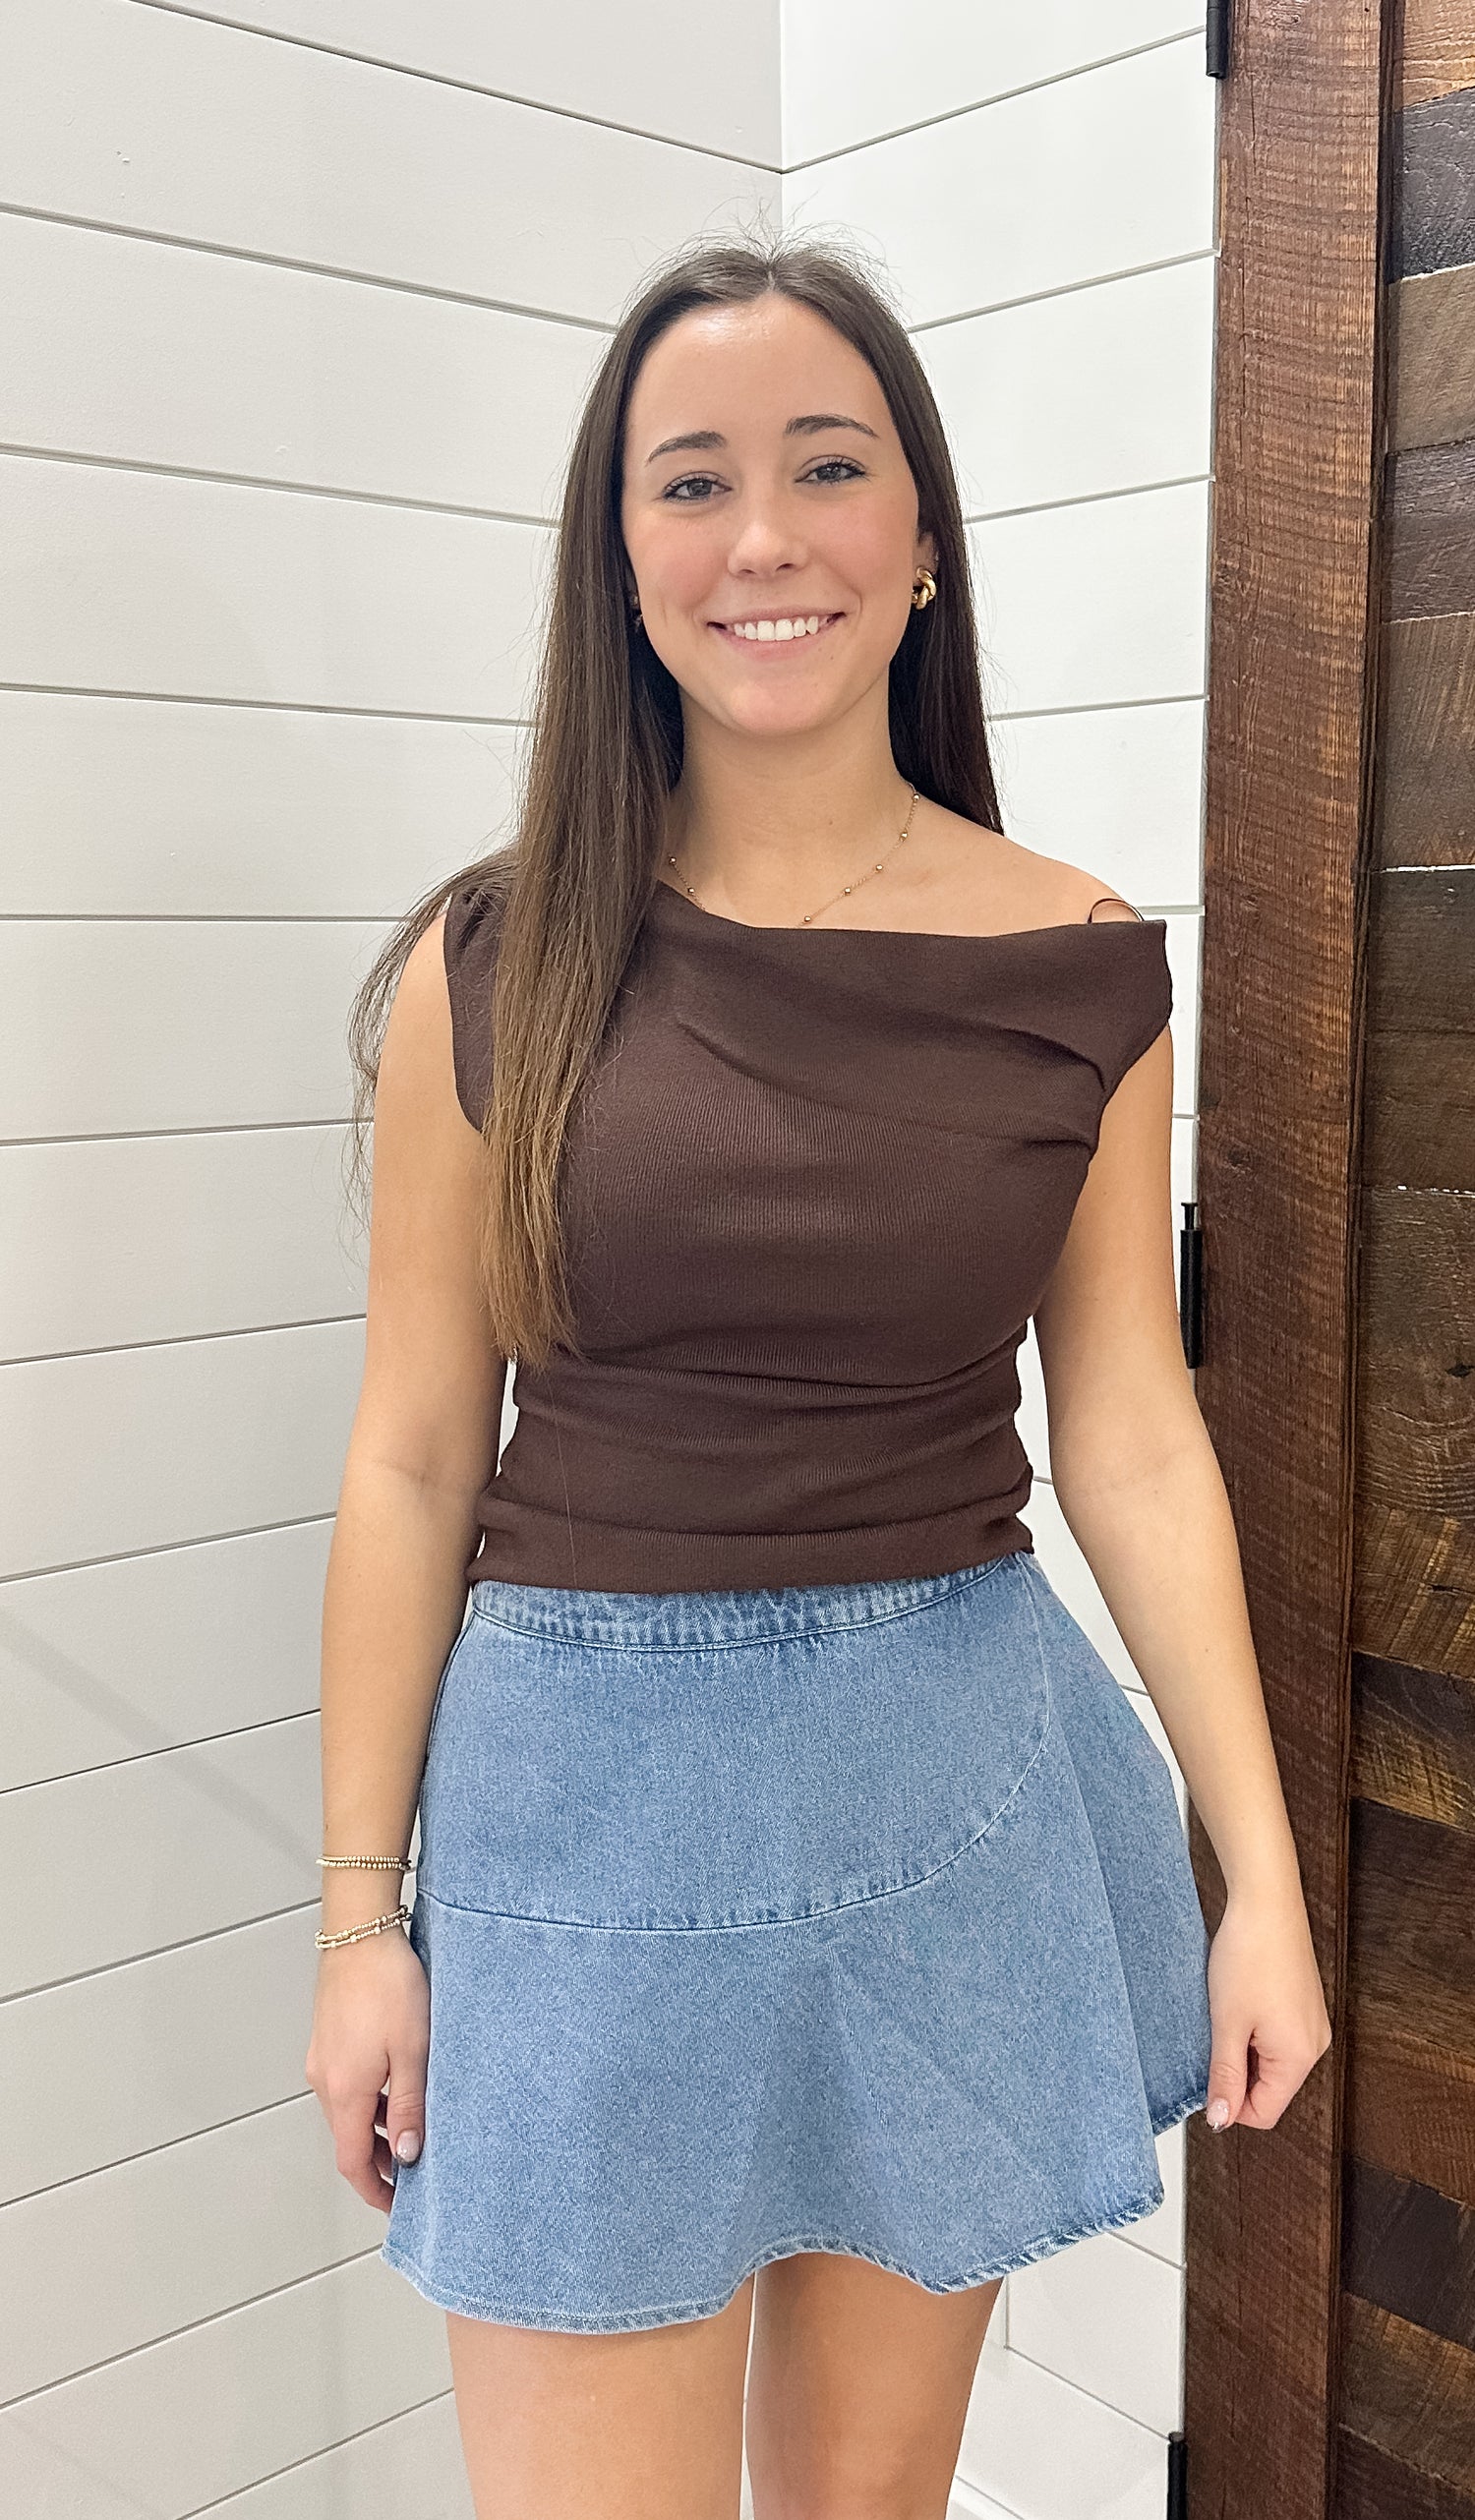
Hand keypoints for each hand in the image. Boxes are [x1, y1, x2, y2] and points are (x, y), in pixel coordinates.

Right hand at [304, 1928, 429, 2212]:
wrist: (360, 1933)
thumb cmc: (389, 1984)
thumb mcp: (413, 2052)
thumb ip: (410, 2107)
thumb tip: (409, 2154)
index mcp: (346, 2091)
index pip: (353, 2161)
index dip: (374, 2189)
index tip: (395, 2204)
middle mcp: (326, 2080)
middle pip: (349, 2140)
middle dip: (379, 2163)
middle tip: (413, 2171)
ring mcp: (323, 2059)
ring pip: (347, 2112)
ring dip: (376, 2129)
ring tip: (413, 2127)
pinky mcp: (328, 2040)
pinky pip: (346, 2086)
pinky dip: (368, 2101)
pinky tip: (396, 2086)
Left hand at [1204, 1881, 1331, 2131]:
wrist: (1267, 1901)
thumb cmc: (1250, 1954)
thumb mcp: (1227, 2022)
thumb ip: (1224, 2075)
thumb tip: (1220, 2120)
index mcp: (1299, 2057)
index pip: (1264, 2112)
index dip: (1230, 2104)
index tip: (1205, 2077)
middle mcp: (1314, 2045)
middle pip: (1270, 2088)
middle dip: (1236, 2073)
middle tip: (1213, 2037)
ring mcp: (1312, 2024)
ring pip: (1271, 2062)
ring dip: (1243, 2050)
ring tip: (1227, 2015)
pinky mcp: (1305, 2006)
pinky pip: (1278, 2038)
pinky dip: (1254, 2032)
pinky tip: (1240, 2004)